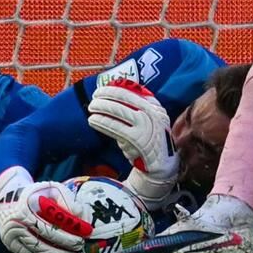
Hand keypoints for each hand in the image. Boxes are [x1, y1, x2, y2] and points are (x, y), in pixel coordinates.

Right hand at [0, 166, 90, 252]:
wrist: (7, 197)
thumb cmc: (36, 194)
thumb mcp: (51, 189)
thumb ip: (66, 199)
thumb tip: (80, 214)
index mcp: (26, 208)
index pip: (51, 225)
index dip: (69, 233)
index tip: (84, 236)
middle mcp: (16, 222)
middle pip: (44, 241)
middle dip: (65, 247)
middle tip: (79, 249)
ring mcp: (11, 235)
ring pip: (37, 251)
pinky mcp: (10, 244)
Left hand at [87, 79, 178, 207]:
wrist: (162, 163)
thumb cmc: (150, 139)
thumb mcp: (151, 119)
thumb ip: (138, 107)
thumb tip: (114, 94)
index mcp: (154, 106)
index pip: (132, 91)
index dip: (113, 89)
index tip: (102, 90)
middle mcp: (152, 113)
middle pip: (123, 98)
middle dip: (105, 96)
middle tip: (94, 97)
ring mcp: (145, 126)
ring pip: (118, 110)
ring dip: (101, 107)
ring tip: (91, 108)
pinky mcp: (137, 139)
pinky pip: (115, 127)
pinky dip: (102, 122)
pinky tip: (93, 120)